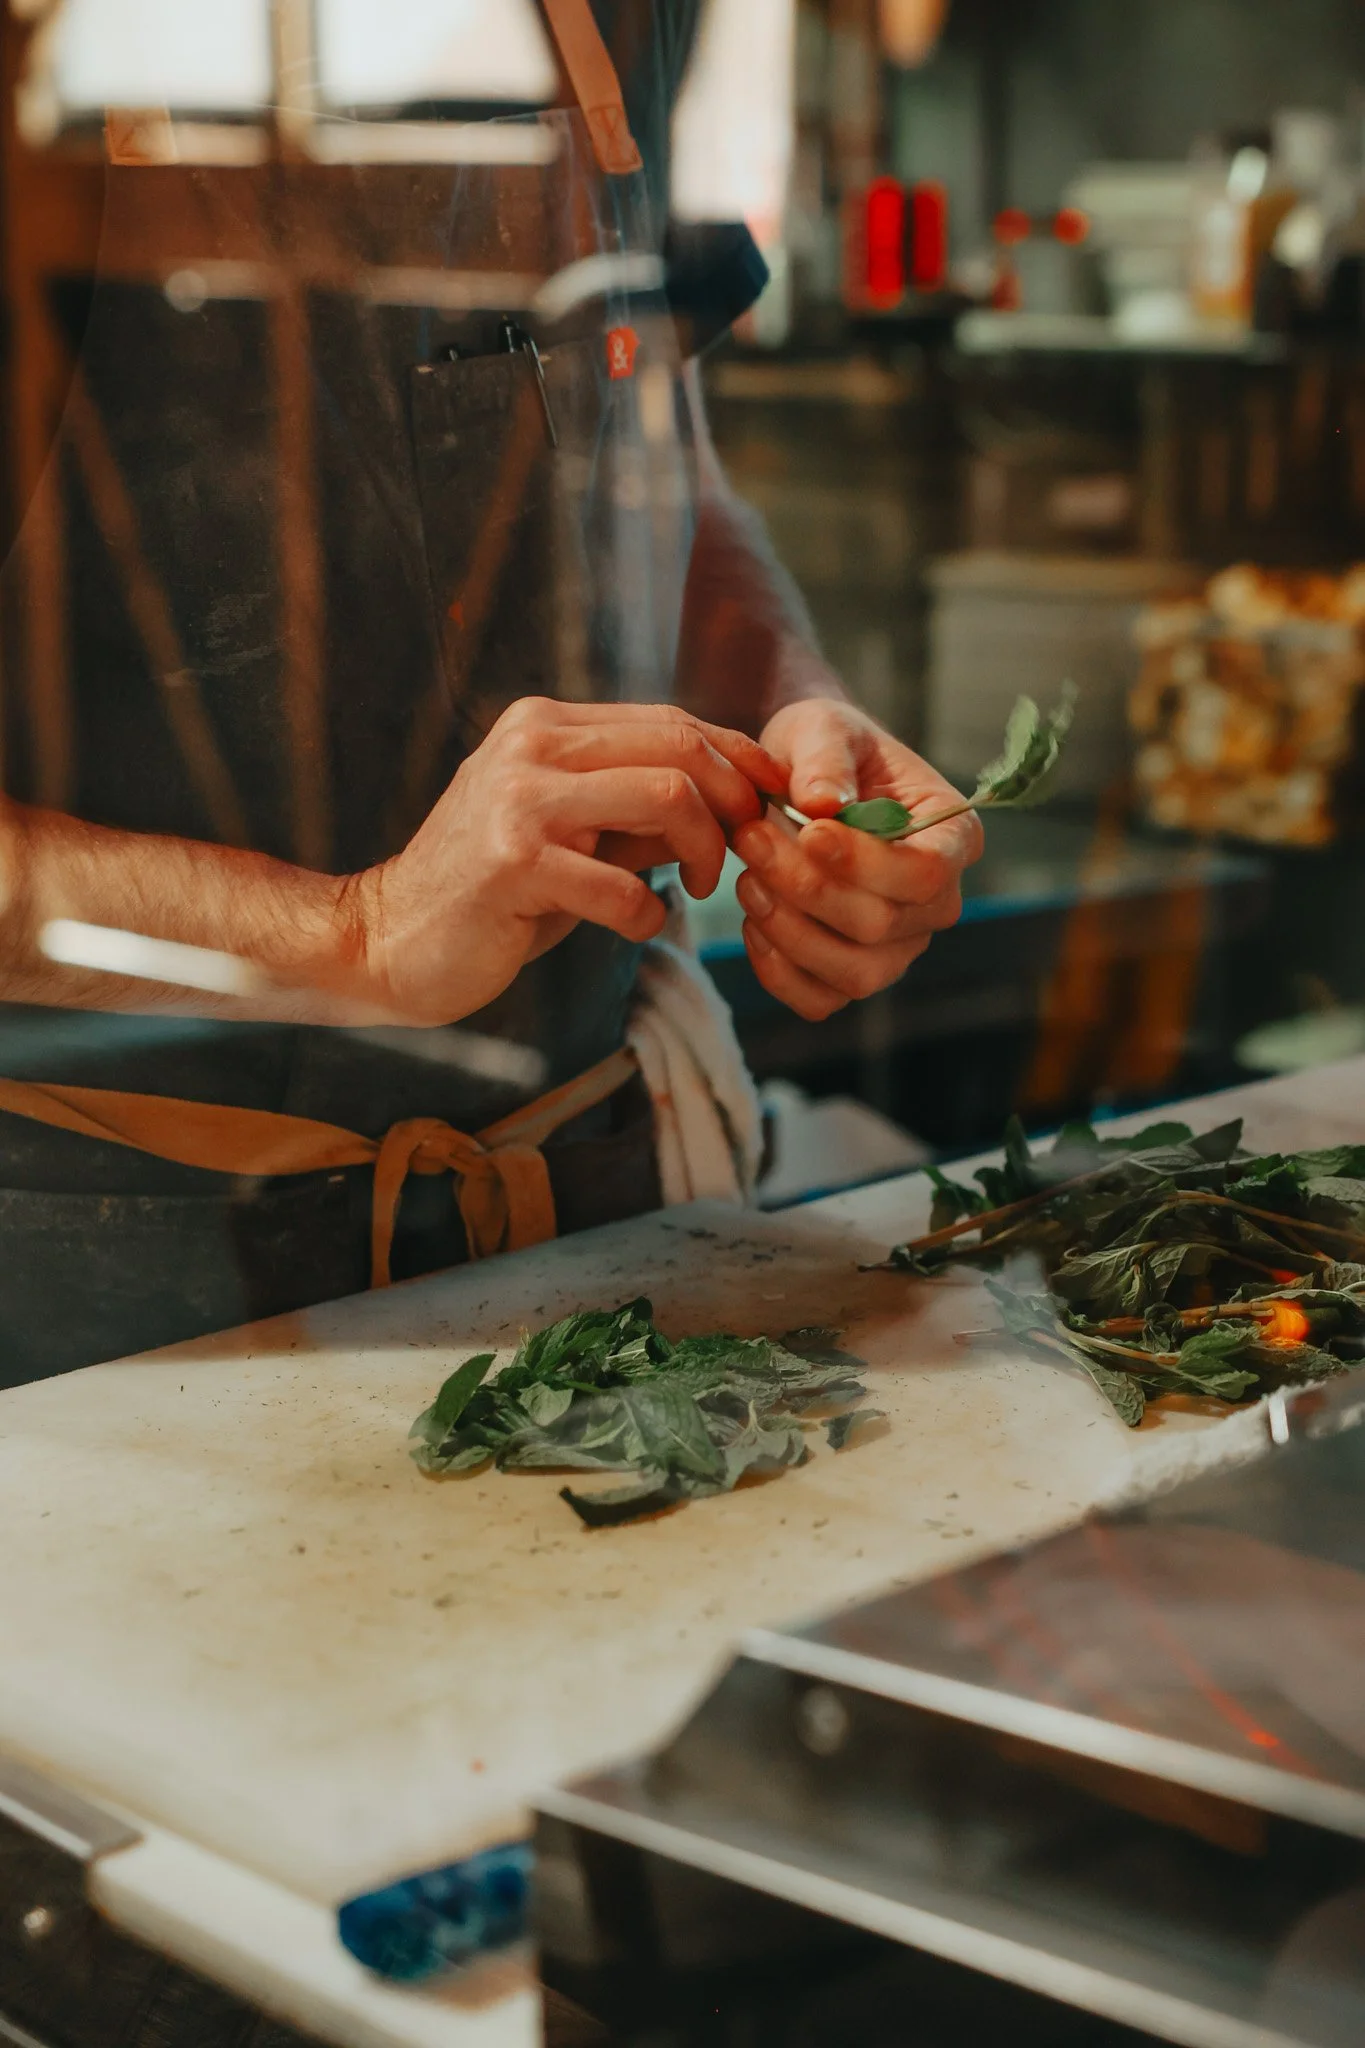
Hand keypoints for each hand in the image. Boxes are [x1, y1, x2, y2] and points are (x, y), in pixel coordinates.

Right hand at [347, 699, 784, 1026]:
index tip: (771, 804)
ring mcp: (518, 800)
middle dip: (734, 803)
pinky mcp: (512, 863)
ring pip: (666, 795)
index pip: (672, 721)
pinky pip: (622, 884)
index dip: (739, 760)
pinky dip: (649, 913)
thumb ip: (642, 814)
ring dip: (704, 851)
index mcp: (546, 724)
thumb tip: (735, 803)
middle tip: (739, 856)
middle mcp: (531, 744)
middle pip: (680, 745)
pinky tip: (637, 925)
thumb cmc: (494, 896)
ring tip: (695, 888)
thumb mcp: (575, 837)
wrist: (387, 941)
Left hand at [734, 697, 981, 1021]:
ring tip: (747, 878)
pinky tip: (753, 922)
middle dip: (807, 887)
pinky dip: (779, 971)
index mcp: (953, 836)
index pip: (928, 873)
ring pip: (855, 973)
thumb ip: (826, 757)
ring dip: (789, 931)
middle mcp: (936, 903)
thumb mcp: (824, 728)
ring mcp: (897, 946)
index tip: (810, 832)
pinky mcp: (852, 973)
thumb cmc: (824, 751)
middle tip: (750, 837)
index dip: (866, 864)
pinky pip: (821, 1000)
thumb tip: (821, 802)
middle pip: (882, 925)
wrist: (795, 780)